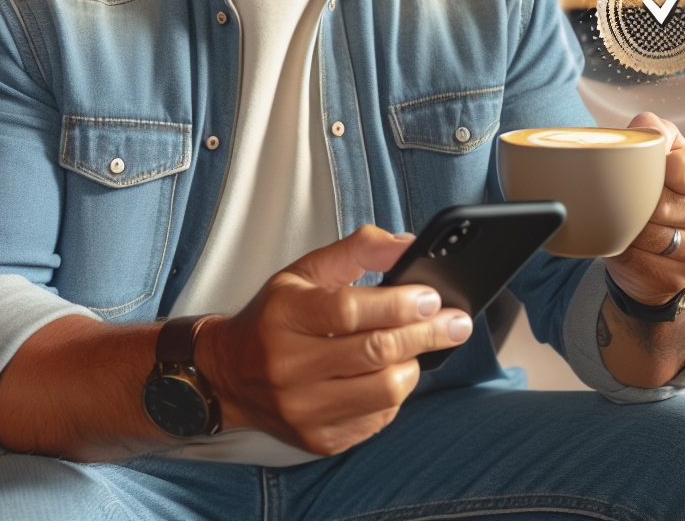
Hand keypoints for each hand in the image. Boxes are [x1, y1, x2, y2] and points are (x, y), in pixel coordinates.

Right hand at [194, 225, 472, 455]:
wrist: (228, 375)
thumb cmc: (273, 318)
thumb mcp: (306, 271)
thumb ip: (359, 250)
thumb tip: (409, 246)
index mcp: (284, 316)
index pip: (350, 311)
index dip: (398, 303)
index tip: (431, 297)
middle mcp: (289, 367)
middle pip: (375, 352)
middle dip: (427, 334)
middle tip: (456, 323)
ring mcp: (303, 409)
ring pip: (385, 390)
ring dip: (413, 365)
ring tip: (415, 348)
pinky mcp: (319, 439)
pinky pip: (379, 418)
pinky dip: (394, 394)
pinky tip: (389, 374)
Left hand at [604, 112, 684, 304]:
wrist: (663, 254)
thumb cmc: (664, 195)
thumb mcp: (667, 157)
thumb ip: (658, 133)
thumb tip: (645, 123)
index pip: (679, 167)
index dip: (652, 167)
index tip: (643, 170)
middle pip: (660, 202)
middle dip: (635, 199)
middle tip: (626, 197)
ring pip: (646, 231)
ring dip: (627, 223)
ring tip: (625, 217)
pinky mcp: (677, 280)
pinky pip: (635, 258)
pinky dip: (621, 247)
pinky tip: (625, 241)